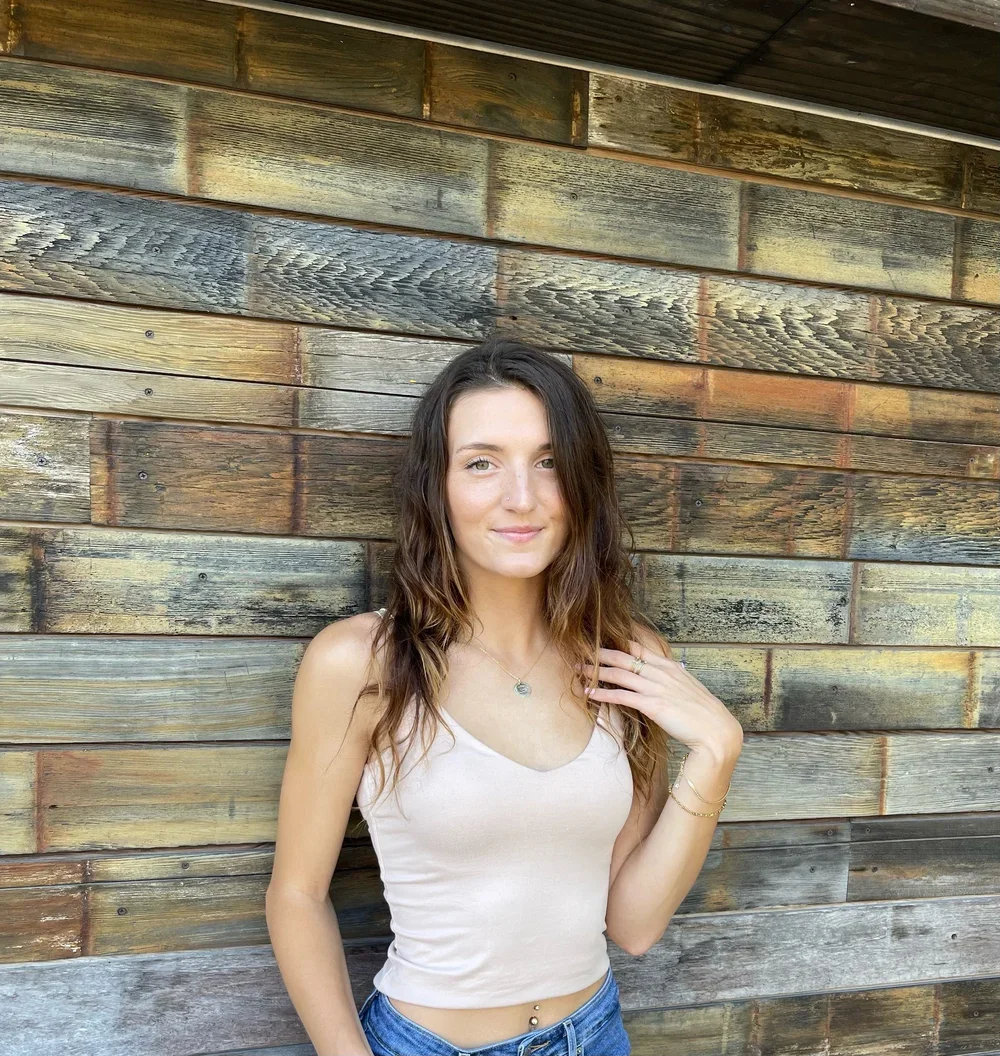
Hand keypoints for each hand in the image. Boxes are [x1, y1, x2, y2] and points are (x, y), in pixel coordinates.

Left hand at [576, 644, 742, 757]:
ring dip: (596, 671)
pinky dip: (603, 693)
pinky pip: (622, 696)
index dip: (617, 642)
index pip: (638, 648)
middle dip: (600, 653)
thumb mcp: (688, 688)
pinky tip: (590, 693)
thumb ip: (672, 680)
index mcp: (669, 666)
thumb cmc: (704, 713)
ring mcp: (657, 688)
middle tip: (581, 651)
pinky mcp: (653, 705)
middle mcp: (661, 673)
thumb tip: (661, 678)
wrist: (716, 731)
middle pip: (624, 657)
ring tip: (579, 669)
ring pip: (619, 674)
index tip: (599, 639)